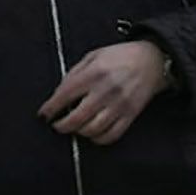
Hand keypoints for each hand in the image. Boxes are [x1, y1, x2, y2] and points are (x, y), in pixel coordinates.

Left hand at [37, 41, 169, 145]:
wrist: (151, 60)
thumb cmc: (120, 56)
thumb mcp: (93, 55)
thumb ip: (75, 73)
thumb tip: (59, 93)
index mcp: (94, 73)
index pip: (65, 94)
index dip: (51, 107)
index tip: (43, 114)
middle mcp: (106, 91)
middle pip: (77, 118)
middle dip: (62, 125)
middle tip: (57, 125)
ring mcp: (119, 105)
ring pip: (93, 130)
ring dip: (79, 132)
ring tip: (74, 127)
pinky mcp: (130, 115)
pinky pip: (111, 135)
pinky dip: (98, 139)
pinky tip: (92, 133)